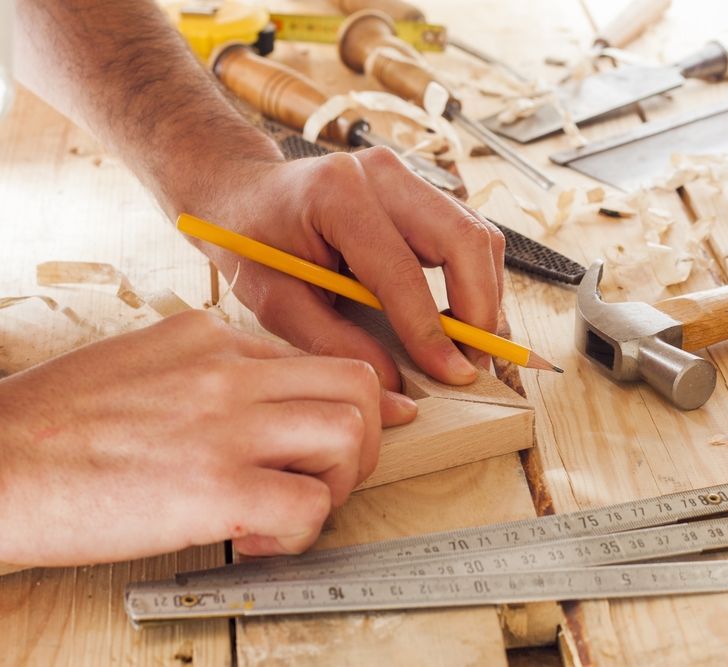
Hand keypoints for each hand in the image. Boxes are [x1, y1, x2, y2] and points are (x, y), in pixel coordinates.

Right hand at [0, 310, 415, 566]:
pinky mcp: (215, 488)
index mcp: (211, 339)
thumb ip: (204, 372)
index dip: (352, 401)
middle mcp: (229, 371)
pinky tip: (256, 540)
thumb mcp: (139, 363)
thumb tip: (259, 398)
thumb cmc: (55, 425)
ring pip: (352, 434)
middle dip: (366, 435)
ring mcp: (227, 425)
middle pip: (358, 384)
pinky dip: (300, 532)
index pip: (317, 360)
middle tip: (331, 474)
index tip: (375, 422)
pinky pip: (310, 505)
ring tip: (293, 507)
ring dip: (339, 483)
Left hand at [188, 147, 505, 390]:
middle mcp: (383, 173)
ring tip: (469, 347)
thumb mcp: (276, 300)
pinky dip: (475, 281)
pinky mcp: (422, 191)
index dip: (432, 330)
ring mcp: (408, 176)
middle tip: (474, 363)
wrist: (244, 192)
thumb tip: (395, 383)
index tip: (453, 374)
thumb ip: (332, 341)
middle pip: (465, 238)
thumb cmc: (252, 243)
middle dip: (480, 309)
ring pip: (479, 236)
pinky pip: (469, 235)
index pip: (402, 270)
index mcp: (337, 195)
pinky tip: (459, 319)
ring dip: (484, 296)